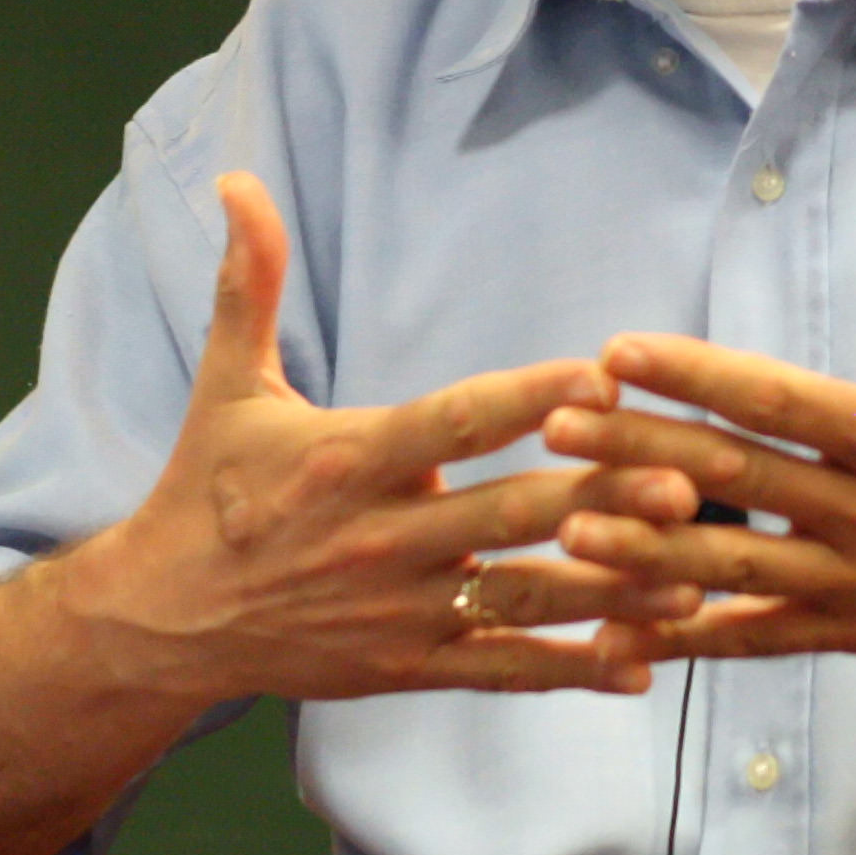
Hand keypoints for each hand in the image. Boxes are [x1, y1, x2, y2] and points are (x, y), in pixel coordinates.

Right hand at [60, 172, 703, 702]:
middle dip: (599, 497)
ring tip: (693, 575)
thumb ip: (249, 283)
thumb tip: (237, 181)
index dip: (523, 399)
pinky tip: (641, 668)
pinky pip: (499, 672)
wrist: (161, 619)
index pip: (450, 424)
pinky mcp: (406, 668)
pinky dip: (570, 673)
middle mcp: (378, 536)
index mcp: (347, 458)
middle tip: (683, 480)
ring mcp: (398, 610)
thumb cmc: (207, 488)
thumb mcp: (227, 384)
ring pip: (518, 599)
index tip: (597, 379)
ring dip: (609, 590)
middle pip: (505, 513)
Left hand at [542, 175, 855, 685]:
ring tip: (565, 529)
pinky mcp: (852, 633)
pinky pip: (758, 637)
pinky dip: (689, 637)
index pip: (776, 398)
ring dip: (644, 548)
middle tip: (556, 424)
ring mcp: (853, 581)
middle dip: (637, 449)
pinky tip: (619, 633)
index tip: (621, 349)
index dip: (694, 373)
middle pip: (732, 476)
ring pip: (731, 565)